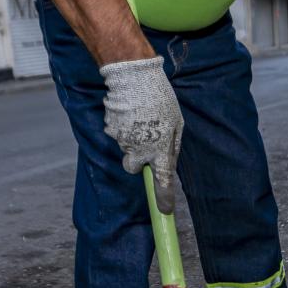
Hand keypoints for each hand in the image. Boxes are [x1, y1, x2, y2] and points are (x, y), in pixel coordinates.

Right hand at [100, 56, 182, 210]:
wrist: (133, 77)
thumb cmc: (160, 98)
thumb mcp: (177, 122)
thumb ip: (173, 145)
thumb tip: (168, 160)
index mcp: (161, 149)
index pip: (163, 182)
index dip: (164, 198)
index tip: (165, 210)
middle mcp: (140, 150)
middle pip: (133, 168)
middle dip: (137, 161)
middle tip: (144, 143)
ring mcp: (123, 141)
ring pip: (125, 148)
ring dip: (132, 138)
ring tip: (139, 117)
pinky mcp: (110, 130)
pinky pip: (116, 134)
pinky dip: (122, 127)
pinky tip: (128, 112)